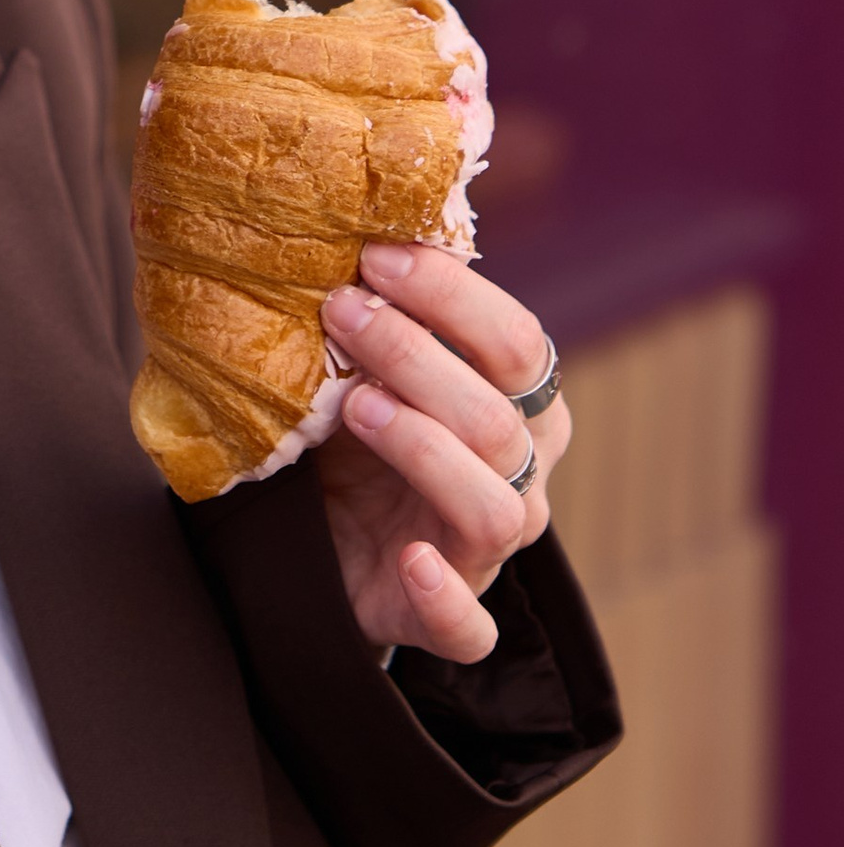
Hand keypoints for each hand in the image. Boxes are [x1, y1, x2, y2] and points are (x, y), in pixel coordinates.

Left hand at [312, 245, 570, 661]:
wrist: (326, 538)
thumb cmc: (358, 429)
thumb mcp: (369, 362)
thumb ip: (376, 307)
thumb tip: (337, 217)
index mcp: (519, 405)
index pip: (518, 343)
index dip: (452, 295)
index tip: (374, 253)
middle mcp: (520, 476)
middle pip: (501, 419)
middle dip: (420, 356)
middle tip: (341, 311)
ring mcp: (484, 552)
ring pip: (495, 509)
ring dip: (427, 449)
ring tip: (356, 405)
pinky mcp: (445, 616)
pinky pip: (469, 629)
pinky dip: (444, 597)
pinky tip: (407, 559)